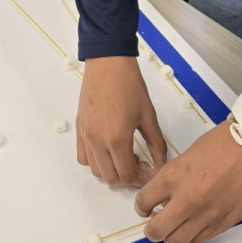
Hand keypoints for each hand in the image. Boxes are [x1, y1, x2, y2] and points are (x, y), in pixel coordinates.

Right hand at [77, 55, 167, 186]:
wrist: (108, 63)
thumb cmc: (129, 85)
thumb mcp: (148, 115)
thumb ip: (156, 144)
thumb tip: (161, 163)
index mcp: (116, 139)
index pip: (127, 174)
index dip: (142, 179)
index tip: (152, 172)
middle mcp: (97, 141)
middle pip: (111, 177)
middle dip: (128, 178)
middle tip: (142, 166)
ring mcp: (86, 135)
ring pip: (96, 170)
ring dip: (112, 171)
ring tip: (126, 157)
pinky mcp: (80, 128)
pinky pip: (83, 157)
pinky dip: (96, 161)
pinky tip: (108, 151)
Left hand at [135, 120, 241, 242]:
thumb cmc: (223, 144)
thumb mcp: (188, 155)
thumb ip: (174, 176)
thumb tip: (166, 193)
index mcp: (172, 177)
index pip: (143, 202)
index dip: (141, 207)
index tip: (145, 208)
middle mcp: (185, 199)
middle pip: (156, 231)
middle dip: (152, 231)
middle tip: (154, 226)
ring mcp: (204, 214)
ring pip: (177, 241)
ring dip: (172, 237)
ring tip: (175, 230)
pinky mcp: (223, 223)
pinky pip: (200, 241)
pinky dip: (192, 238)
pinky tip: (193, 230)